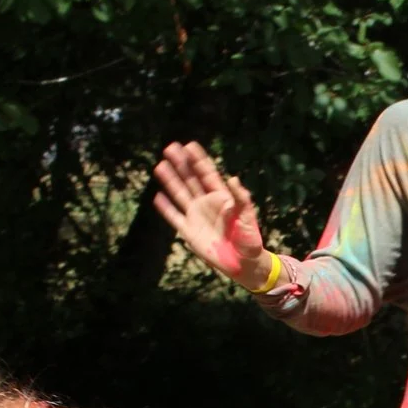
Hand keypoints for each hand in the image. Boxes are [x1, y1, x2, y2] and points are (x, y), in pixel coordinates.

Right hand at [152, 142, 270, 286]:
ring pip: (180, 194)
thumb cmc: (249, 238)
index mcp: (221, 197)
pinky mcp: (189, 232)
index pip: (207, 174)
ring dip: (170, 180)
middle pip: (191, 179)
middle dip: (181, 164)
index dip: (198, 159)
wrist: (243, 262)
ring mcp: (196, 216)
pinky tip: (158, 196)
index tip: (189, 145)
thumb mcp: (248, 216)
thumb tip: (233, 178)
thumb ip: (241, 198)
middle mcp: (206, 203)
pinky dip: (166, 208)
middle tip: (170, 147)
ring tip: (160, 166)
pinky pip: (174, 217)